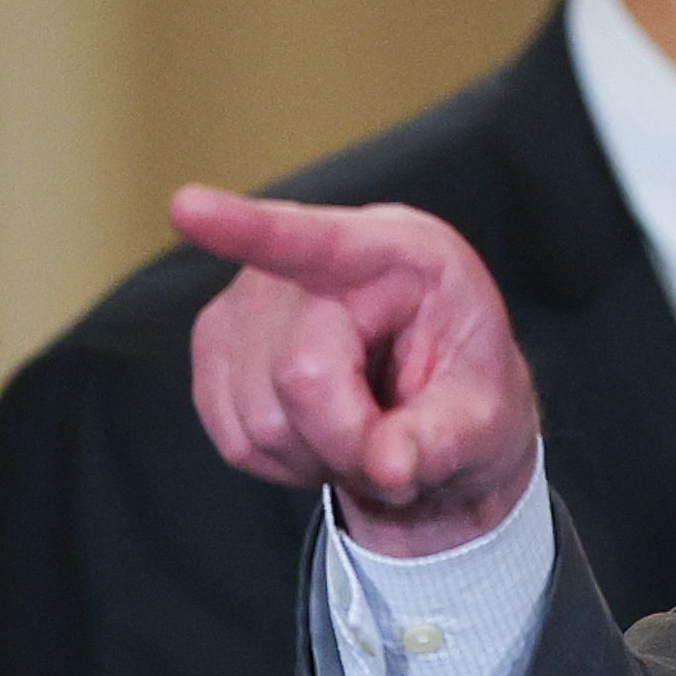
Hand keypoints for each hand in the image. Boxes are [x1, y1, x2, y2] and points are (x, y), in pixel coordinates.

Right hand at [177, 188, 539, 557]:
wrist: (438, 404)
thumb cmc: (467, 392)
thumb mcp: (489, 420)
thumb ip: (445, 440)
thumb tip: (387, 466)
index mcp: (400, 253)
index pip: (316, 241)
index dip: (246, 228)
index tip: (186, 208)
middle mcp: (314, 260)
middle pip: (300, 375)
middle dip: (350, 441)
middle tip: (396, 453)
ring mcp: (250, 297)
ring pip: (259, 420)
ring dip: (317, 456)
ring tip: (362, 435)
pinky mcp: (218, 343)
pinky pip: (234, 436)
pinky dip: (283, 460)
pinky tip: (320, 436)